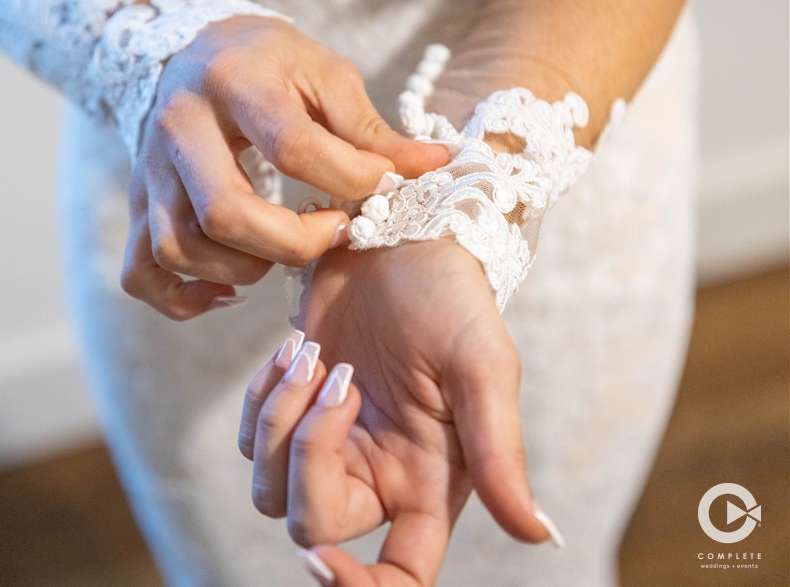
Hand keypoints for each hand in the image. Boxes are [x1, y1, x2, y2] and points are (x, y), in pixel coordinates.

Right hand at [120, 16, 448, 319]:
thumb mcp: (325, 75)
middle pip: (224, 212)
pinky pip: (142, 273)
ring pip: (181, 248)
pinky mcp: (138, 204)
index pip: (294, 148)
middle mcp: (179, 128)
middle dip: (294, 242)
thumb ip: (371, 128)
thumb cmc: (270, 65)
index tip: (384, 187)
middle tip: (335, 232)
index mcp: (234, 83)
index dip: (351, 179)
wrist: (194, 53)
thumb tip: (432, 165)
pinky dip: (182, 298)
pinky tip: (231, 290)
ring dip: (243, 269)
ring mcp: (150, 172)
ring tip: (284, 252)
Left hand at [240, 242, 559, 585]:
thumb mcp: (482, 368)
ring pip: (271, 487)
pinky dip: (266, 396)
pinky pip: (254, 439)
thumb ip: (499, 453)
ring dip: (281, 417)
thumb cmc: (450, 299)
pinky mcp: (296, 411)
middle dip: (307, 454)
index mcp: (428, 482)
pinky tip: (297, 350)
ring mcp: (333, 446)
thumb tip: (537, 534)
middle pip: (311, 526)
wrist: (399, 238)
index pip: (398, 574)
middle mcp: (378, 475)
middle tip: (339, 376)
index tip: (321, 563)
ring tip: (313, 354)